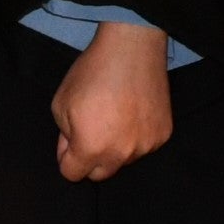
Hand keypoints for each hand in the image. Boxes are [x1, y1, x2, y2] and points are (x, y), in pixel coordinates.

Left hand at [53, 21, 173, 181]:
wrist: (132, 48)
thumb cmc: (92, 73)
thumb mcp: (61, 102)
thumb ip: (64, 134)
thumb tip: (72, 147)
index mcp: (91, 148)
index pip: (72, 174)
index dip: (66, 157)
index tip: (70, 141)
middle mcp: (121, 154)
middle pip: (101, 174)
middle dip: (91, 158)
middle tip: (92, 130)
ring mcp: (146, 146)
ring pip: (125, 160)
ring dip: (116, 147)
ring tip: (116, 115)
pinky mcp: (163, 134)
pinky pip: (144, 145)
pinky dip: (137, 135)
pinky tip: (134, 111)